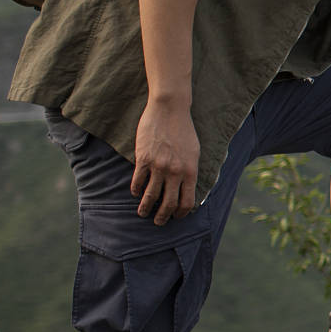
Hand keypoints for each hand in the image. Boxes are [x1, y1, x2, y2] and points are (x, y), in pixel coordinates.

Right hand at [132, 97, 198, 223]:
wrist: (170, 109)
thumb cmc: (184, 130)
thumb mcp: (194, 152)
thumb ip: (190, 170)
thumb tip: (188, 188)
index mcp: (190, 171)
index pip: (187, 201)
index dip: (181, 213)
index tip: (176, 217)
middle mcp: (175, 172)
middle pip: (168, 203)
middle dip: (163, 216)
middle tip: (158, 222)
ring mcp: (158, 166)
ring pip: (150, 196)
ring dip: (146, 208)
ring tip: (142, 213)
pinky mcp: (143, 159)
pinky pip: (138, 181)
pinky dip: (136, 190)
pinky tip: (135, 193)